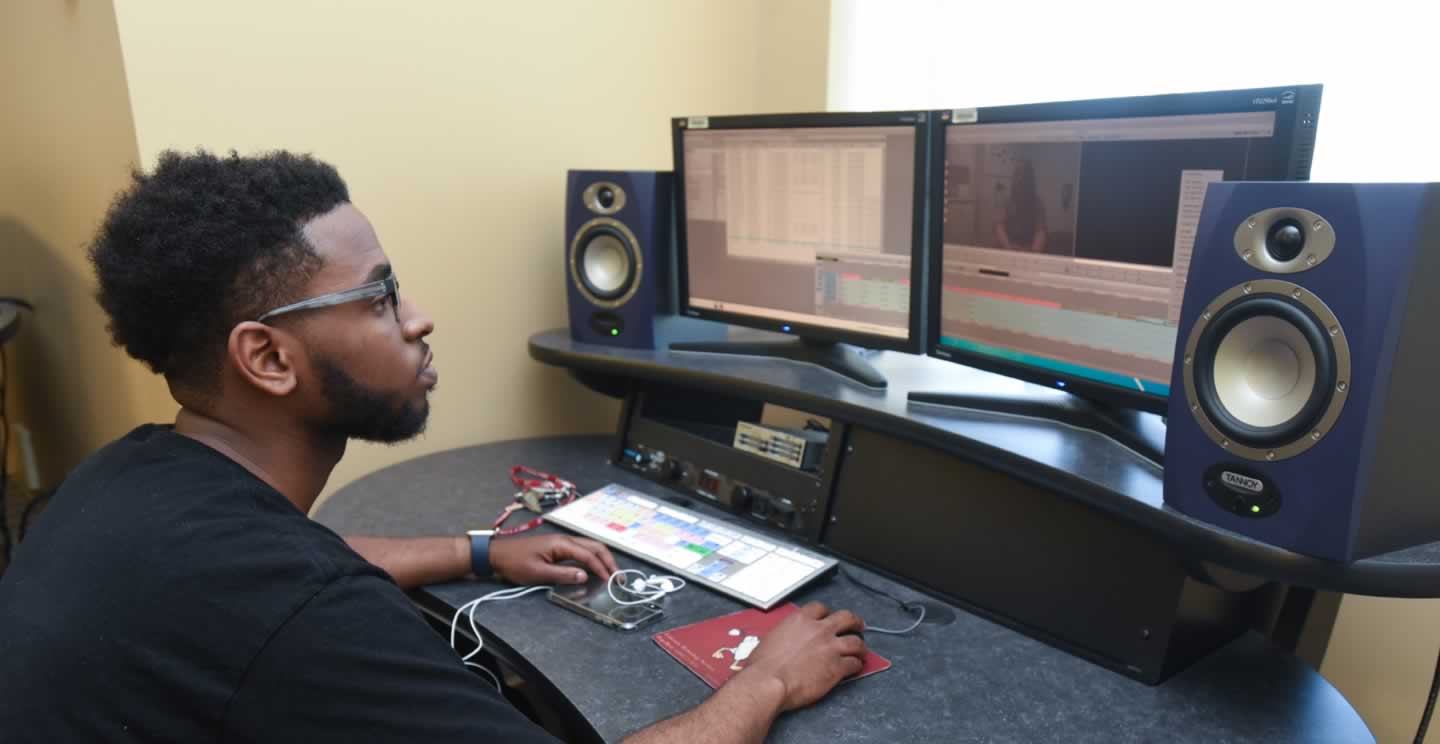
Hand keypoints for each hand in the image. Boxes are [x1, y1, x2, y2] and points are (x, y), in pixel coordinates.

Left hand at [488, 534, 617, 585]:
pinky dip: (592, 559)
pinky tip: (594, 569)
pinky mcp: (558, 548)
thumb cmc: (515, 563)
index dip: (601, 568)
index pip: (588, 555)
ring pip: (589, 547)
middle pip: (594, 546)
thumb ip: (563, 575)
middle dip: (608, 561)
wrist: (497, 555)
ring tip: (611, 573)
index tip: (610, 581)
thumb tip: (585, 577)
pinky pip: (581, 551)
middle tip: (618, 576)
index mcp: (561, 544)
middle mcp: (565, 540)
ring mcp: (562, 543)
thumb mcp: (538, 572)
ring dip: (602, 559)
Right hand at [731, 602, 865, 711]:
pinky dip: (857, 665)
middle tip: (857, 626)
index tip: (830, 618)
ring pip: (856, 642)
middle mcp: (819, 630)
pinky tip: (855, 667)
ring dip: (860, 646)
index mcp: (801, 620)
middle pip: (846, 618)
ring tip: (861, 650)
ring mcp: (831, 648)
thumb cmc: (764, 665)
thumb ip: (785, 633)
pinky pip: (854, 663)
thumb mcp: (771, 637)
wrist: (769, 681)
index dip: (828, 613)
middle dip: (854, 622)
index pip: (821, 608)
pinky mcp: (837, 667)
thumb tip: (786, 639)